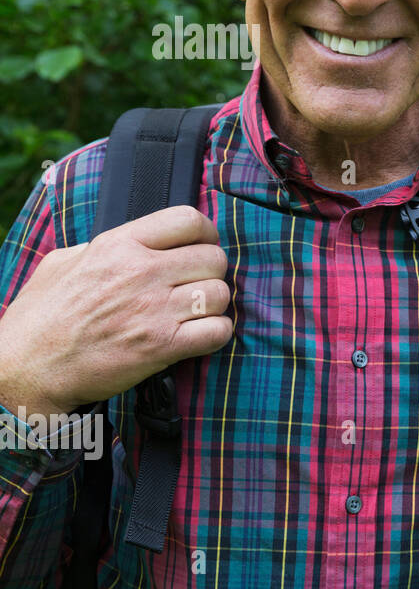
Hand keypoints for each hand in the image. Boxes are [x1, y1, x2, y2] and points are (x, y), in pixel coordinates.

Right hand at [0, 206, 232, 417]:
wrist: (27, 368)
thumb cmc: (41, 318)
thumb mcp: (63, 263)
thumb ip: (104, 247)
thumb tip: (136, 242)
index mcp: (118, 245)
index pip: (188, 219)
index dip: (205, 233)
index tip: (201, 246)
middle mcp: (140, 272)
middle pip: (214, 258)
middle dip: (211, 273)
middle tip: (196, 286)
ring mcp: (153, 310)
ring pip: (221, 294)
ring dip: (214, 306)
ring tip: (195, 314)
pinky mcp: (162, 346)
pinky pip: (218, 331)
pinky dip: (215, 334)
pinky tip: (198, 336)